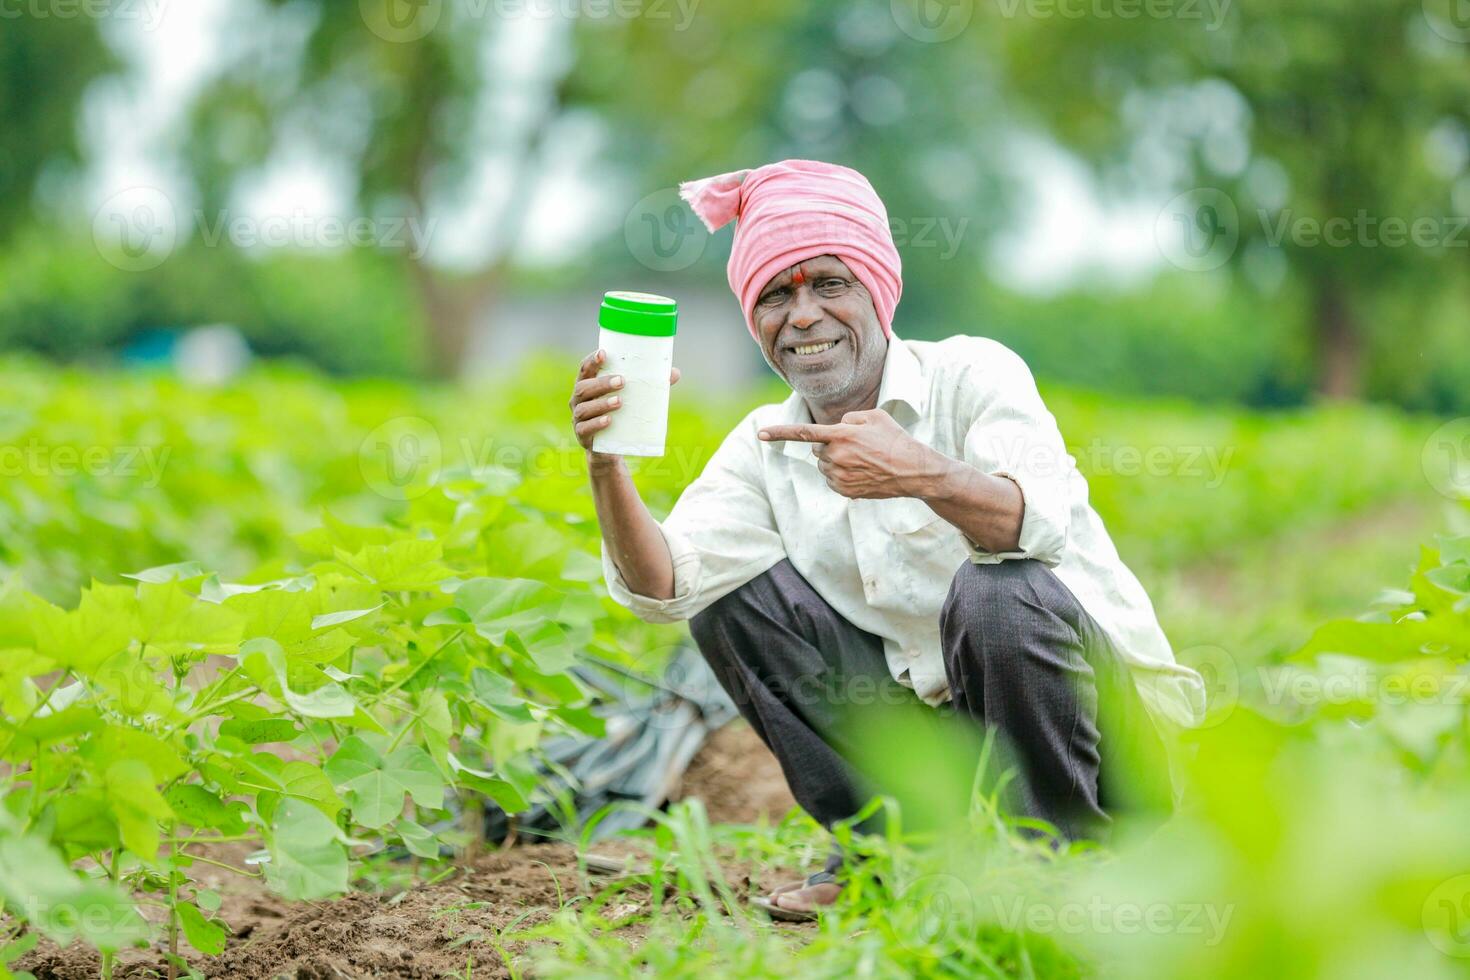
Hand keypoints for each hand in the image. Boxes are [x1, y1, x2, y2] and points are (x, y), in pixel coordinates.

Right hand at [569, 349, 680, 458]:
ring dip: (601, 403)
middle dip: (602, 383)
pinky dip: (597, 424)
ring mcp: (578, 419)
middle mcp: (578, 400)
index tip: (604, 353)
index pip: (585, 369)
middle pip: (583, 387)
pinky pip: (585, 429)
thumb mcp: (633, 399)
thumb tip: (675, 373)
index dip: (592, 360)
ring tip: (620, 401)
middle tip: (622, 381)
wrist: (610, 449)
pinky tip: (609, 421)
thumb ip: (650, 386)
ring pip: (584, 408)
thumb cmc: (621, 415)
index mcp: (587, 385)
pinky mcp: (582, 436)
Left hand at [758, 408, 941, 498]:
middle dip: (829, 446)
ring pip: (824, 465)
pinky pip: (832, 480)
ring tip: (863, 460)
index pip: (804, 432)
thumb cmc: (895, 439)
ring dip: (836, 461)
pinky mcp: (844, 491)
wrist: (913, 471)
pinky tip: (862, 473)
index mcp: (841, 435)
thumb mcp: (875, 416)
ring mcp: (839, 476)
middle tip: (854, 446)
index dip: (780, 433)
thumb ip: (849, 418)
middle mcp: (836, 457)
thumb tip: (835, 427)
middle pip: (817, 449)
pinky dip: (841, 476)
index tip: (760, 434)